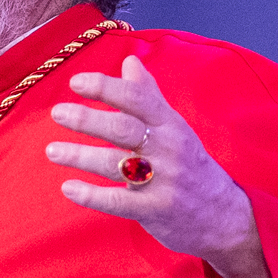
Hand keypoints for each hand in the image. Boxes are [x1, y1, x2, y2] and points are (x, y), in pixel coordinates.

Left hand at [47, 57, 277, 277]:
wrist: (225, 217)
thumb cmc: (192, 167)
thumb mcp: (176, 127)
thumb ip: (149, 95)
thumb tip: (129, 61)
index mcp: (171, 124)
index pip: (137, 98)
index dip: (105, 87)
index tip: (76, 82)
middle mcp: (168, 149)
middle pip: (124, 129)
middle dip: (88, 119)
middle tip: (57, 112)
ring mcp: (163, 180)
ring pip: (116, 164)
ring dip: (80, 156)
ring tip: (52, 150)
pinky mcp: (156, 210)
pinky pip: (119, 202)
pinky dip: (92, 195)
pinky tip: (69, 188)